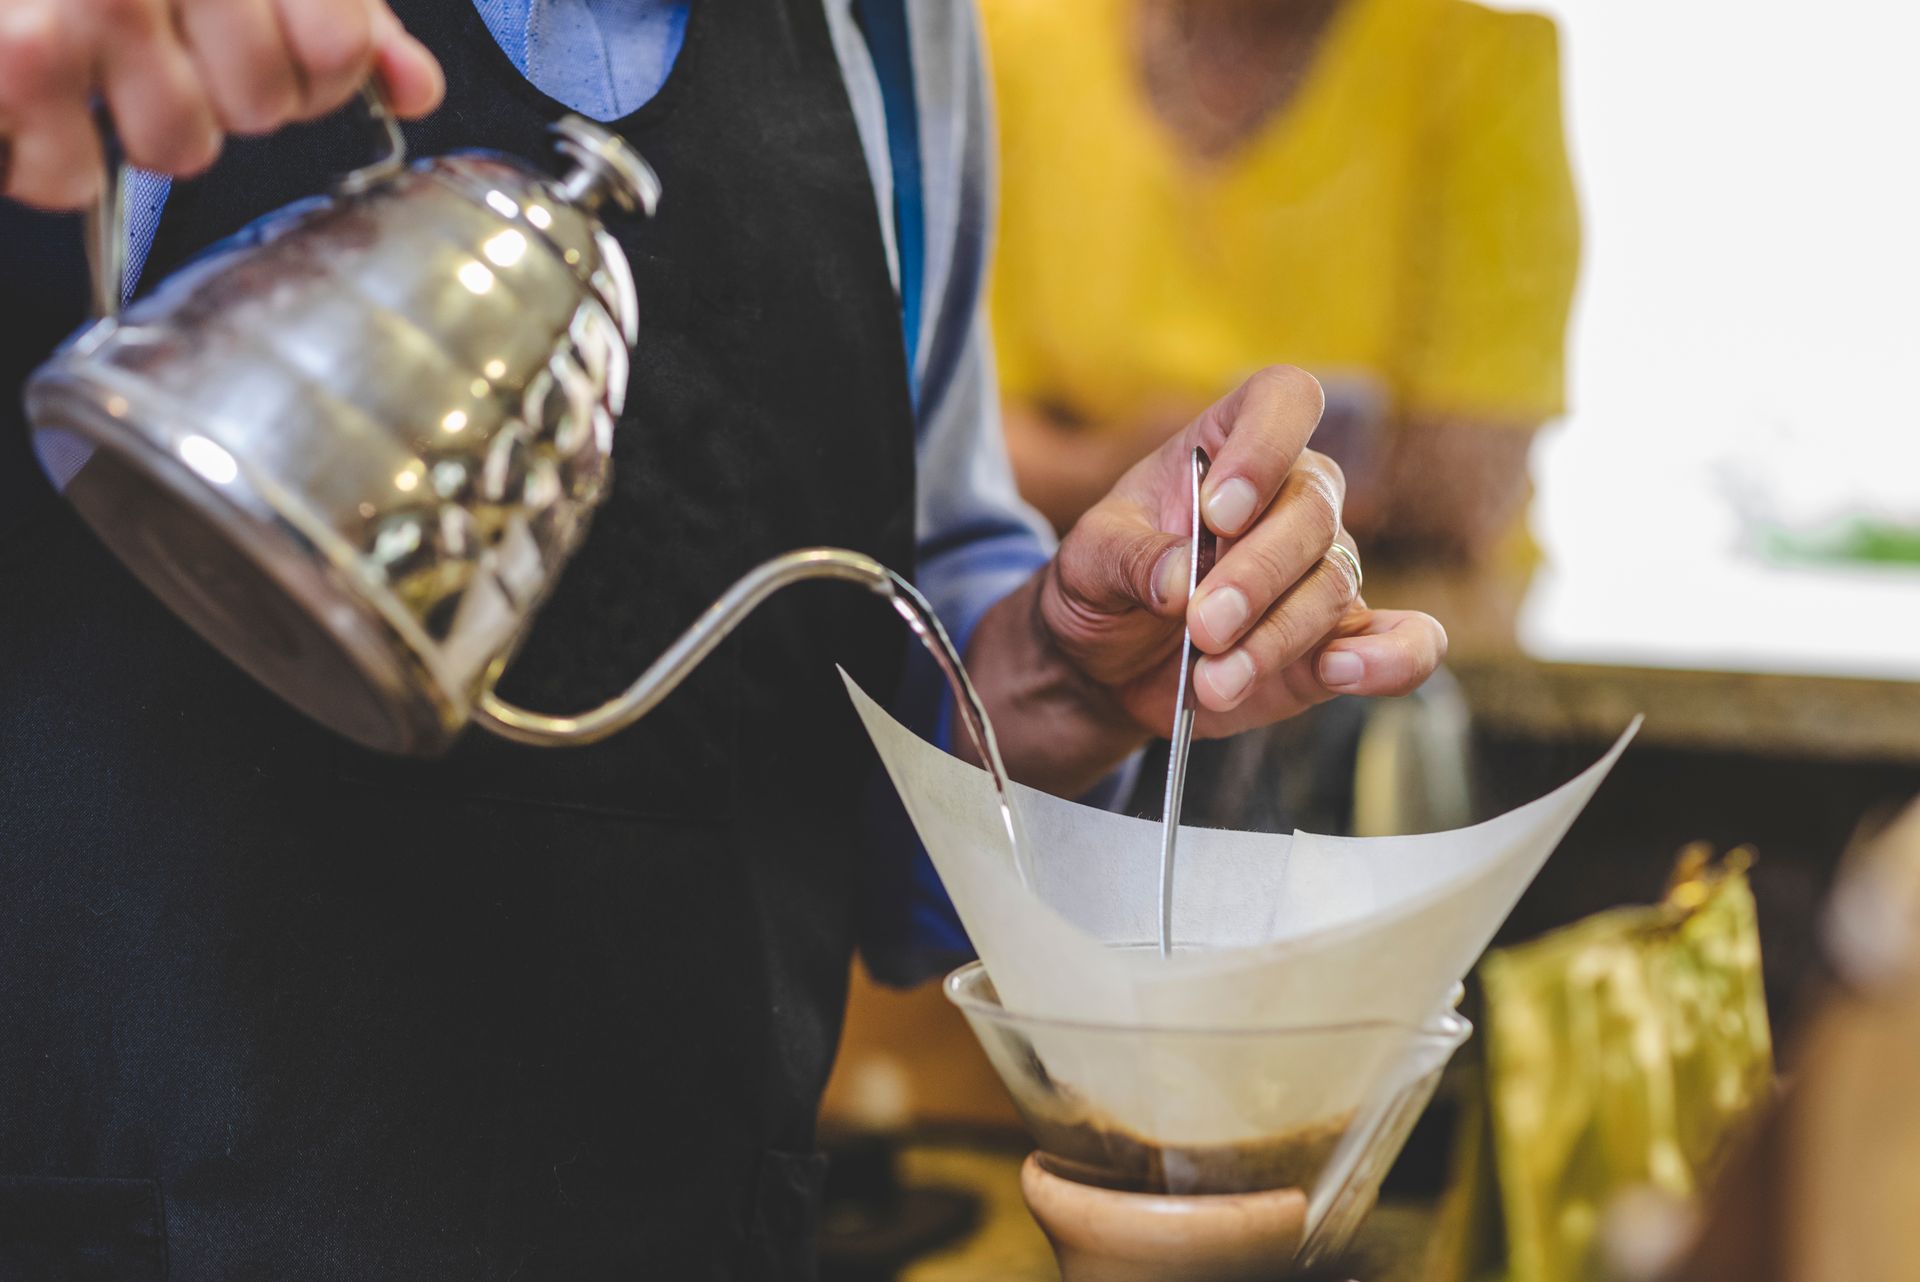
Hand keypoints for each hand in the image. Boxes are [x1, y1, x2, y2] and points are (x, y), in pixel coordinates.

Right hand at [0, 0, 444, 210]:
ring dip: (140, 131)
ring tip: (99, 70)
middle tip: (170, 51)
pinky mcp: (14, 65)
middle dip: (223, 97)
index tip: (282, 53)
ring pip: (177, 149)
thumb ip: (337, 12)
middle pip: (260, 105)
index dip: (318, 71)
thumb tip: (416, 89)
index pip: (338, 46)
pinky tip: (40, 103)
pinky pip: (70, 180)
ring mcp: (90, 12)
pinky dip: (51, 162)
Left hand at [1043, 365, 1445, 738]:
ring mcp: (1320, 568)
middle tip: (1201, 626)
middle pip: (1312, 510)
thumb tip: (1181, 579)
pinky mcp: (1339, 641)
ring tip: (1213, 680)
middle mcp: (1290, 496)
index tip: (1218, 511)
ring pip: (1334, 584)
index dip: (1264, 446)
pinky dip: (1393, 658)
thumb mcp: (1087, 560)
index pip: (1283, 401)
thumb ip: (1130, 559)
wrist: (1106, 665)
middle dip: (1256, 575)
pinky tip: (1345, 672)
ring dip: (1275, 637)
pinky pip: (1403, 640)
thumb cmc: (1102, 585)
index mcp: (1228, 445)